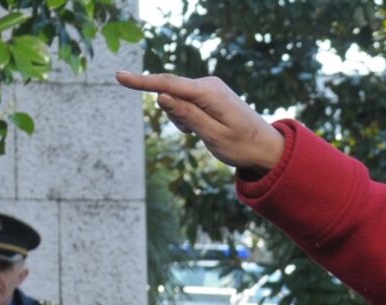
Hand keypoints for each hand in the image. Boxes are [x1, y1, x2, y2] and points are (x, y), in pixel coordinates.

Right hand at [114, 71, 284, 173]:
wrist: (266, 147)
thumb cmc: (242, 146)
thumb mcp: (213, 136)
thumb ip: (187, 115)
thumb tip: (162, 95)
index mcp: (210, 93)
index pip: (169, 84)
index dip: (142, 82)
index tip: (119, 76)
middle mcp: (209, 84)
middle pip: (171, 93)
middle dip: (174, 114)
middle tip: (194, 133)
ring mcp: (209, 87)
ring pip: (177, 99)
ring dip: (182, 117)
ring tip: (205, 132)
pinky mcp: (209, 93)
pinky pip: (186, 102)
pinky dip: (188, 116)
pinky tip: (206, 127)